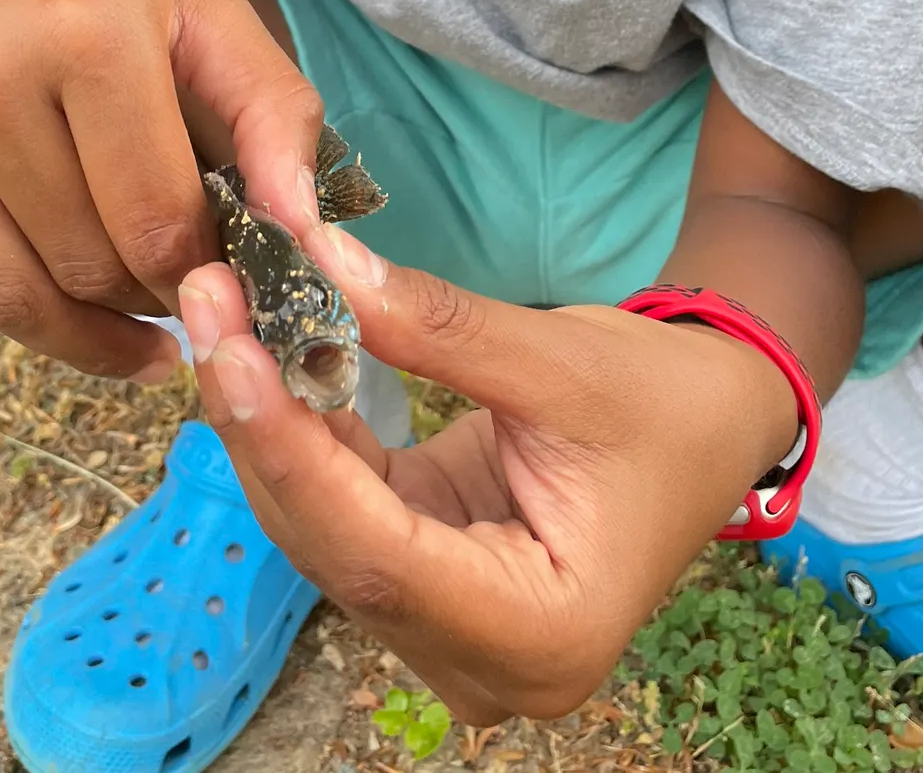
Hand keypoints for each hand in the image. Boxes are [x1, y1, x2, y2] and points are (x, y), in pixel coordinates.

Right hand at [0, 0, 322, 378]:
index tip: (218, 282)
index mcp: (87, 26)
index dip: (201, 277)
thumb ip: (276, 114)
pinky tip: (7, 297)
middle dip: (141, 299)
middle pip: (80, 265)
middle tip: (165, 292)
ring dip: (66, 329)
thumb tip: (304, 235)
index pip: (158, 222)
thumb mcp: (204, 9)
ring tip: (109, 317)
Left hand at [179, 231, 797, 723]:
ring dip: (269, 422)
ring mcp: (451, 627)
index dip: (294, 454)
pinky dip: (306, 431)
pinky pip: (345, 505)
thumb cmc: (668, 403)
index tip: (232, 354)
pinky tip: (265, 352)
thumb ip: (437, 327)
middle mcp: (485, 659)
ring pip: (324, 527)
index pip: (381, 555)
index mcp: (542, 633)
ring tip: (224, 313)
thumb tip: (318, 263)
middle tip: (210, 306)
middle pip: (335, 545)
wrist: (713, 423)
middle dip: (260, 424)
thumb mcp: (562, 361)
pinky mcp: (430, 578)